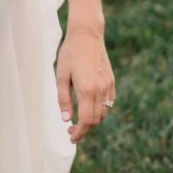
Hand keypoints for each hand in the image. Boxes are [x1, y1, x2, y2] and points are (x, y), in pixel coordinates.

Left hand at [57, 20, 114, 142]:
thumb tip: (66, 119)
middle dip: (84, 129)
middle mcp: (101, 90)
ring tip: (79, 120)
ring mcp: (108, 86)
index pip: (86, 120)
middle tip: (71, 131)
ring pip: (104, 113)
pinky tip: (89, 108)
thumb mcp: (61, 76)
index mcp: (86, 90)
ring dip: (93, 121)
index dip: (79, 132)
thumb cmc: (70, 54)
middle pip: (96, 120)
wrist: (87, 35)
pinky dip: (101, 111)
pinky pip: (109, 103)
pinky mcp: (112, 81)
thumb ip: (63, 99)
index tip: (71, 137)